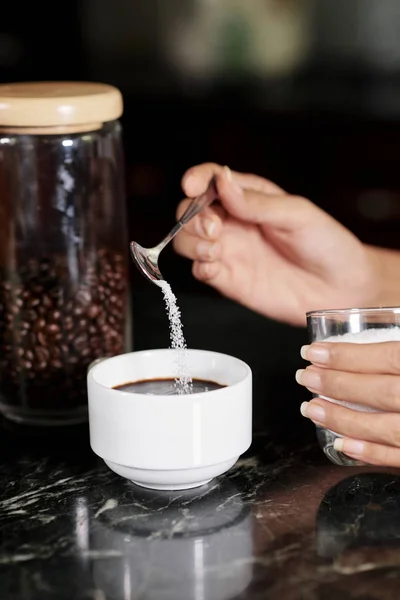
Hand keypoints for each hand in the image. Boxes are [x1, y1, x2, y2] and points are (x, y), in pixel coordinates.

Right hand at [174, 163, 378, 325]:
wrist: (340, 287)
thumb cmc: (326, 243)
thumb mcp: (297, 214)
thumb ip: (257, 203)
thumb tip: (222, 182)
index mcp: (250, 197)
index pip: (212, 180)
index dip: (197, 179)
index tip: (191, 185)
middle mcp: (234, 223)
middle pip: (191, 211)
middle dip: (192, 217)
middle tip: (213, 228)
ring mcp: (230, 251)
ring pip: (188, 241)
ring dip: (190, 242)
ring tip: (213, 249)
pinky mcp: (230, 280)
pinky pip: (200, 271)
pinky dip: (198, 266)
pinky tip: (213, 265)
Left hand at [297, 341, 399, 465]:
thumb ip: (397, 336)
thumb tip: (367, 318)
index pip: (388, 358)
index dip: (347, 355)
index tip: (313, 353)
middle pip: (383, 392)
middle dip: (338, 385)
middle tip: (306, 378)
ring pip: (387, 428)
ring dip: (343, 420)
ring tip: (312, 409)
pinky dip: (369, 453)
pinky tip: (341, 444)